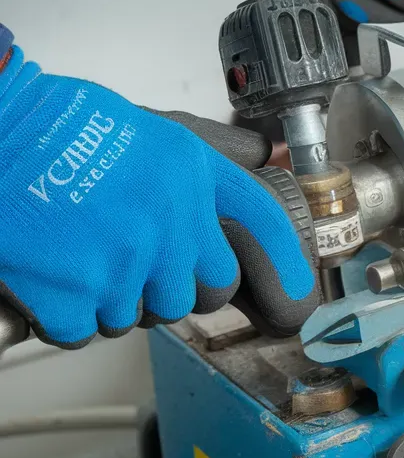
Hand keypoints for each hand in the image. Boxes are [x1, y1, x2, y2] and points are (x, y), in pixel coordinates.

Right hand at [0, 34, 317, 346]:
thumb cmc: (62, 124)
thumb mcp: (156, 127)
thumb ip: (213, 151)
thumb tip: (263, 154)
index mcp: (192, 176)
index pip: (262, 224)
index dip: (284, 264)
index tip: (296, 292)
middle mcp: (169, 223)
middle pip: (206, 291)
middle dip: (179, 286)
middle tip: (143, 266)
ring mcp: (122, 264)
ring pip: (142, 316)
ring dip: (117, 300)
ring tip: (86, 259)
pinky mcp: (71, 297)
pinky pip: (83, 332)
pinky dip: (67, 317)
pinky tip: (53, 280)